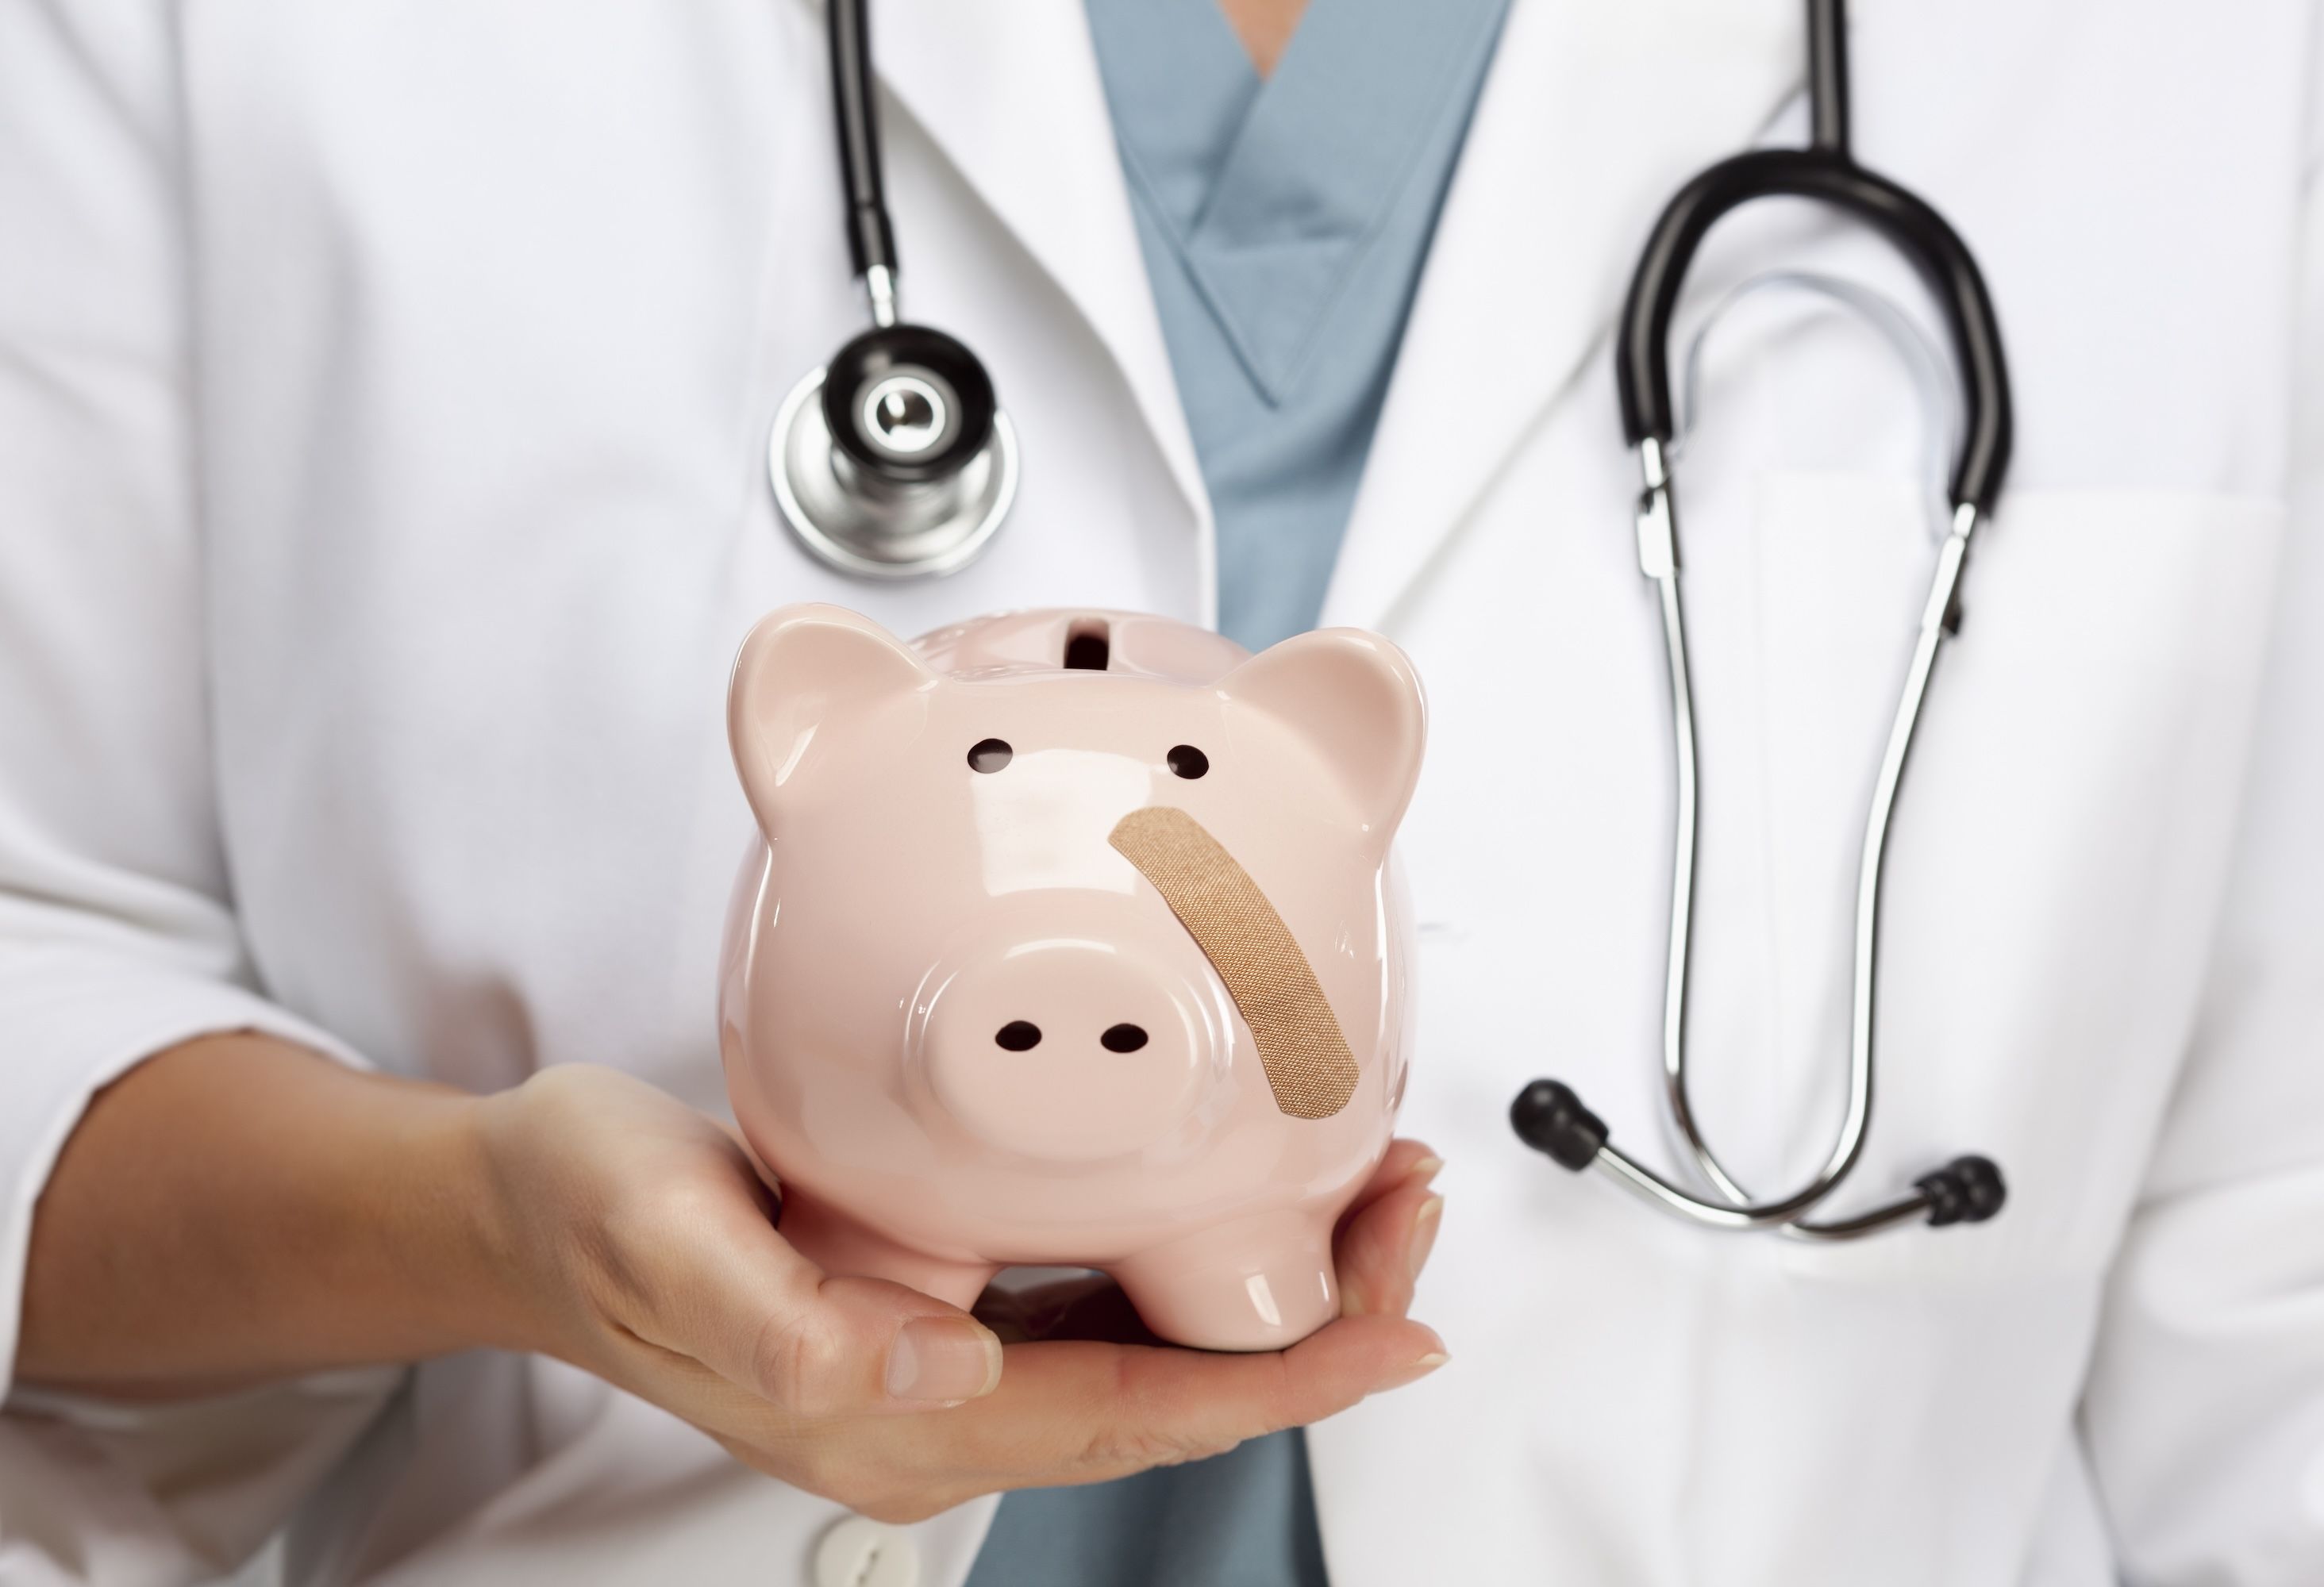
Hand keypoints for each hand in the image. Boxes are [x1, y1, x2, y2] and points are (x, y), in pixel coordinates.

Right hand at [469, 1065, 1446, 1521]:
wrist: (526, 1210)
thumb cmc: (590, 1214)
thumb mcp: (665, 1240)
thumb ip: (791, 1326)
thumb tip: (932, 1370)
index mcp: (894, 1414)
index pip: (1139, 1415)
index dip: (1287, 1382)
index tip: (1398, 1329)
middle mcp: (939, 1413)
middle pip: (1179, 1396)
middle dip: (1322, 1325)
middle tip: (1409, 1213)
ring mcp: (946, 1374)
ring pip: (1161, 1357)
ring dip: (1281, 1292)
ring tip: (1370, 1198)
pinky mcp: (943, 1318)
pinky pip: (1109, 1311)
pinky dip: (1204, 1262)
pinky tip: (1247, 1197)